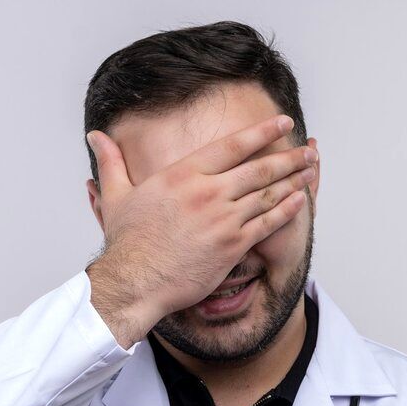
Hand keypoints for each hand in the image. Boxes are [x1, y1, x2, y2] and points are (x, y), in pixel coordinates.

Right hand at [85, 114, 316, 346]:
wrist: (135, 282)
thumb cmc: (127, 244)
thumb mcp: (116, 195)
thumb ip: (111, 162)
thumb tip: (95, 136)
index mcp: (183, 174)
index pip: (232, 145)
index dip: (262, 132)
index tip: (282, 123)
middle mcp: (207, 192)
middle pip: (259, 168)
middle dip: (289, 156)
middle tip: (308, 149)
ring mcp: (223, 219)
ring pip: (269, 193)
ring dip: (295, 180)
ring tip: (311, 169)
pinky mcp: (232, 245)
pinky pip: (268, 223)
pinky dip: (288, 209)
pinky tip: (301, 200)